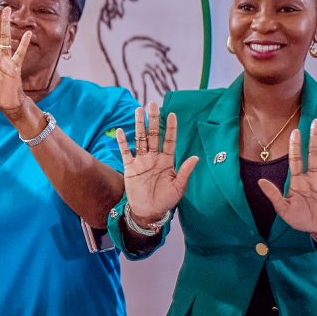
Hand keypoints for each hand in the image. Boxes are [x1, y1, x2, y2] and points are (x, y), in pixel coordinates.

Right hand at [115, 101, 198, 226]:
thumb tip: (196, 157)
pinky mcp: (130, 167)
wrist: (149, 211)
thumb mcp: (179, 187)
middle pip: (153, 135)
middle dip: (153, 119)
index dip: (171, 128)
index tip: (172, 114)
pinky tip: (121, 131)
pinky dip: (122, 142)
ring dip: (139, 125)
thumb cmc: (166, 200)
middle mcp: (154, 157)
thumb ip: (185, 171)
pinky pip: (125, 152)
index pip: (169, 140)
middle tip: (153, 104)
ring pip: (140, 139)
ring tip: (138, 110)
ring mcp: (141, 161)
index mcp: (167, 161)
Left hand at [258, 119, 316, 237]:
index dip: (295, 146)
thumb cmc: (301, 219)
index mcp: (298, 181)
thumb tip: (260, 182)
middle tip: (316, 121)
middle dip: (314, 138)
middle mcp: (312, 177)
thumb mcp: (283, 210)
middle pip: (313, 153)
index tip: (295, 132)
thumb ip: (273, 195)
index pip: (296, 159)